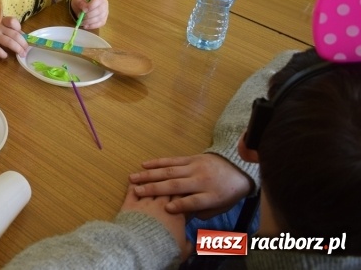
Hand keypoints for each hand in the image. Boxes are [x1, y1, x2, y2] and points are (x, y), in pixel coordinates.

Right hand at [0, 16, 27, 58]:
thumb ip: (3, 26)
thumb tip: (19, 33)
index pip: (14, 22)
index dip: (21, 31)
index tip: (25, 38)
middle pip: (15, 35)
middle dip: (23, 43)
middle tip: (26, 51)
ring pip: (9, 42)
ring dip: (17, 49)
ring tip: (21, 55)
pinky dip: (2, 53)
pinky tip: (4, 56)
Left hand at [71, 0, 107, 29]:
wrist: (83, 4)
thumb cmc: (81, 0)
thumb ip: (80, 2)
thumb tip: (84, 9)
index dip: (91, 6)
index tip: (83, 10)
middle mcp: (105, 3)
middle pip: (100, 10)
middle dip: (89, 15)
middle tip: (80, 17)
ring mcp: (105, 11)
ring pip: (100, 18)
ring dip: (89, 21)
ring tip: (81, 22)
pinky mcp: (104, 19)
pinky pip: (100, 24)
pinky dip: (92, 26)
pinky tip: (85, 26)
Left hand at [121, 183, 187, 254]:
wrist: (141, 248)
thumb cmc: (163, 249)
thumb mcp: (181, 250)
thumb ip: (187, 244)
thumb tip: (190, 242)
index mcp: (176, 215)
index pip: (181, 198)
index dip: (183, 192)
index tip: (184, 187)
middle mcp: (162, 205)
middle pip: (167, 189)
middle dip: (168, 183)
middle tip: (169, 178)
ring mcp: (146, 203)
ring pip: (150, 187)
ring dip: (150, 181)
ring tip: (150, 175)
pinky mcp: (130, 204)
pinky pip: (132, 191)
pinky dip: (133, 186)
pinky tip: (133, 181)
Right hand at [128, 154, 252, 217]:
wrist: (239, 168)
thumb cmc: (228, 193)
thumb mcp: (221, 207)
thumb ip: (203, 212)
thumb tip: (182, 214)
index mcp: (212, 196)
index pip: (195, 201)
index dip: (181, 205)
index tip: (166, 209)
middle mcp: (202, 180)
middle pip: (176, 185)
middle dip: (155, 189)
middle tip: (138, 192)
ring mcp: (195, 167)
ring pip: (170, 171)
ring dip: (150, 175)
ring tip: (134, 178)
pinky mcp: (191, 158)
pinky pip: (172, 160)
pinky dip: (157, 162)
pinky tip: (144, 165)